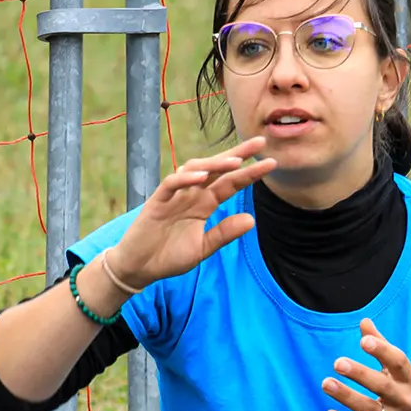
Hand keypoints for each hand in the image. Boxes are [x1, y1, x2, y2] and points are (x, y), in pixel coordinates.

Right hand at [102, 136, 275, 290]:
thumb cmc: (169, 256)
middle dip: (237, 154)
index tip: (271, 163)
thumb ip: (224, 233)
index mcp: (204, 204)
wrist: (140, 268)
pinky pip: (171, 184)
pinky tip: (201, 178)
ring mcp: (174, 196)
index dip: (249, 172)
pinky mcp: (156, 202)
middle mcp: (191, 195)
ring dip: (214, 164)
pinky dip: (185, 179)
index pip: (230, 183)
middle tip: (260, 142)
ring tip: (235, 161)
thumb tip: (251, 220)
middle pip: (216, 168)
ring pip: (195, 170)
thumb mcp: (203, 248)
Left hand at [320, 319, 410, 410]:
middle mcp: (404, 400)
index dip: (383, 351)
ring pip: (370, 409)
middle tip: (338, 363)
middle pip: (382, 385)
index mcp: (410, 379)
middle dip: (360, 374)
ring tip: (326, 383)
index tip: (364, 341)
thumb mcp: (404, 373)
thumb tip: (364, 322)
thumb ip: (383, 347)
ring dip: (347, 397)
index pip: (399, 362)